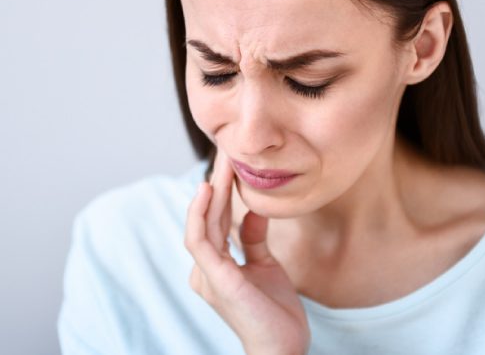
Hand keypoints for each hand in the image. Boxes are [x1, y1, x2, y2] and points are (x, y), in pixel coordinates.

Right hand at [184, 148, 310, 354]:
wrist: (283, 349)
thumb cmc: (274, 313)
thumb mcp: (265, 267)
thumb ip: (253, 240)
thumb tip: (252, 212)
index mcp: (214, 266)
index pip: (214, 221)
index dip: (222, 191)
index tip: (231, 163)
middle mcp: (204, 269)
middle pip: (207, 217)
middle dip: (216, 182)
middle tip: (225, 150)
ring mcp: (206, 275)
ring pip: (201, 224)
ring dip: (211, 192)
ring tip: (220, 164)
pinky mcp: (216, 280)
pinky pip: (200, 241)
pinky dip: (201, 214)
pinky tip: (210, 190)